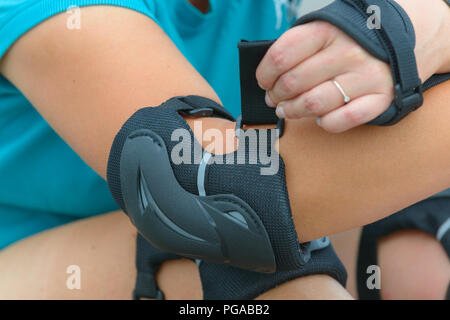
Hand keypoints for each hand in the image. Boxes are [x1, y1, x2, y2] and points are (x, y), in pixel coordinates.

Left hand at [256, 21, 393, 132]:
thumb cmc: (347, 41)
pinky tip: (321, 116)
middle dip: (276, 96)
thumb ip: (295, 49)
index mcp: (326, 31)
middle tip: (275, 99)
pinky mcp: (379, 99)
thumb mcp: (321, 31)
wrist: (398, 40)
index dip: (264, 75)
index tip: (264, 82)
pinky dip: (324, 123)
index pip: (281, 56)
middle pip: (292, 83)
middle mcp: (347, 52)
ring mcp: (365, 76)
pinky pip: (339, 121)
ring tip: (289, 110)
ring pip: (312, 105)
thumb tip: (267, 79)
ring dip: (293, 111)